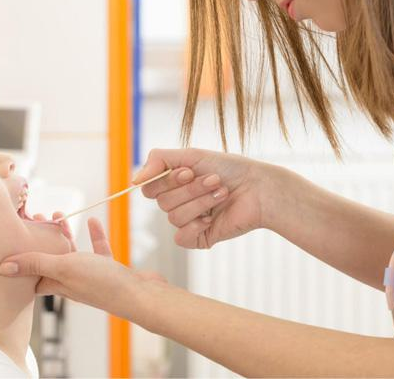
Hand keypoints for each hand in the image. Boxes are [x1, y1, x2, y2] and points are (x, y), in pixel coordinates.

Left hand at [0, 218, 164, 319]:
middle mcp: (72, 282)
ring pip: (73, 253)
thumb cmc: (101, 284)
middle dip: (42, 240)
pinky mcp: (109, 270)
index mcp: (57, 284)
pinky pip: (98, 249)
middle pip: (51, 260)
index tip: (14, 239)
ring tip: (57, 215)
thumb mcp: (63, 268)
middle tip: (35, 219)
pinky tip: (93, 221)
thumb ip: (35, 264)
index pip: (32, 276)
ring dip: (65, 235)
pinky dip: (94, 235)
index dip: (22, 260)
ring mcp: (92, 276)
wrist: (140, 295)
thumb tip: (2, 267)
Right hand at [134, 148, 290, 248]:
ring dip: (201, 202)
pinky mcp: (199, 238)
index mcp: (173, 184)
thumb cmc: (229, 168)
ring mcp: (188, 221)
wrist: (259, 188)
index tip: (188, 172)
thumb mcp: (191, 155)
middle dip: (190, 190)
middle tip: (215, 180)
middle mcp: (178, 202)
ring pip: (173, 218)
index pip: (149, 188)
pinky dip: (196, 226)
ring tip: (222, 192)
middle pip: (162, 203)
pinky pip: (181, 237)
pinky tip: (212, 218)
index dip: (167, 181)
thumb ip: (158, 160)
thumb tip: (133, 180)